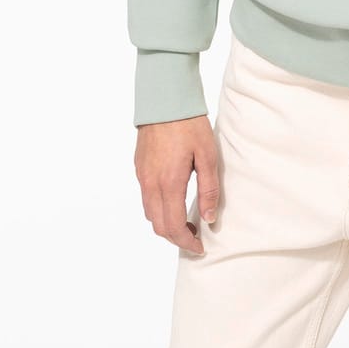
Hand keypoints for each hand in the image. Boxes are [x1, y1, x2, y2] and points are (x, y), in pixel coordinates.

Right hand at [134, 115, 220, 254]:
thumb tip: (209, 218)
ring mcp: (142, 176)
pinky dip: (158, 210)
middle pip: (158, 226)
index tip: (199, 247)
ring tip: (186, 222)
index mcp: (169, 183)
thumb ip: (209, 190)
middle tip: (195, 238)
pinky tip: (174, 202)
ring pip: (149, 214)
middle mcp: (151, 183)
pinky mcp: (139, 168)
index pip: (172, 226)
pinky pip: (146, 198)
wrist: (164, 101)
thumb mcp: (208, 156)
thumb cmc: (189, 126)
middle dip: (175, 237)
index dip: (186, 242)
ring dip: (165, 224)